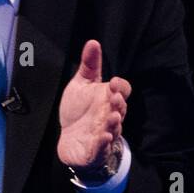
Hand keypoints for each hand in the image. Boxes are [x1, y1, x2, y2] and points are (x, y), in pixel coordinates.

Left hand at [57, 40, 129, 173]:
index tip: (113, 82)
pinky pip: (101, 148)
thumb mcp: (80, 86)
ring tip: (111, 117)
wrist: (71, 140)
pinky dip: (102, 144)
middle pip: (120, 109)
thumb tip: (93, 42)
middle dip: (118, 104)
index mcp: (108, 99)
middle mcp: (110, 115)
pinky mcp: (95, 150)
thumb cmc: (78, 111)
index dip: (120, 87)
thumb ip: (88, 66)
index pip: (122, 91)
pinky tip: (102, 137)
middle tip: (113, 98)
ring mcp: (104, 133)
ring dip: (113, 123)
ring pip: (114, 128)